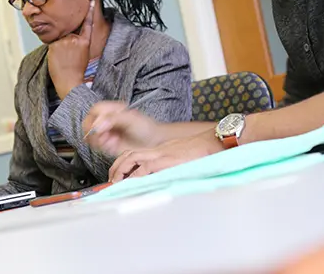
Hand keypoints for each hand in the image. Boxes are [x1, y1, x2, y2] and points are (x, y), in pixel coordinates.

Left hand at [48, 0, 94, 98]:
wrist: (69, 81)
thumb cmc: (76, 70)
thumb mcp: (83, 54)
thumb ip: (77, 42)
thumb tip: (67, 35)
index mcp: (85, 42)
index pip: (87, 24)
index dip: (89, 12)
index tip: (91, 1)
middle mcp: (75, 39)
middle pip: (68, 33)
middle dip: (66, 42)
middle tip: (67, 57)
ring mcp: (65, 41)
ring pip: (59, 38)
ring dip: (59, 47)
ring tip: (63, 60)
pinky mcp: (54, 44)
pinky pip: (52, 43)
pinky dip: (53, 50)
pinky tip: (57, 59)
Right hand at [83, 102, 163, 155]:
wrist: (153, 143)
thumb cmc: (146, 128)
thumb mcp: (131, 119)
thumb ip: (113, 119)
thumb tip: (97, 124)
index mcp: (112, 109)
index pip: (96, 110)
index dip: (96, 118)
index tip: (102, 126)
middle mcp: (107, 120)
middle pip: (89, 122)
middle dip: (95, 131)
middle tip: (106, 136)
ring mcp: (106, 132)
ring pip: (90, 135)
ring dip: (99, 140)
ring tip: (112, 141)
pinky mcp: (107, 144)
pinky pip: (96, 145)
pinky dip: (103, 146)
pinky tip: (113, 145)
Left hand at [108, 130, 223, 181]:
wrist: (211, 141)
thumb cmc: (200, 150)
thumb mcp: (180, 157)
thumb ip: (169, 165)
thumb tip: (163, 178)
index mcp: (159, 150)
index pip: (135, 153)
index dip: (123, 164)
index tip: (117, 175)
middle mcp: (157, 150)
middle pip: (128, 154)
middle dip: (116, 167)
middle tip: (111, 180)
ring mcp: (161, 153)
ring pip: (132, 158)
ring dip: (121, 170)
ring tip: (116, 182)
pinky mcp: (166, 160)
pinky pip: (146, 167)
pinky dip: (136, 176)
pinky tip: (131, 183)